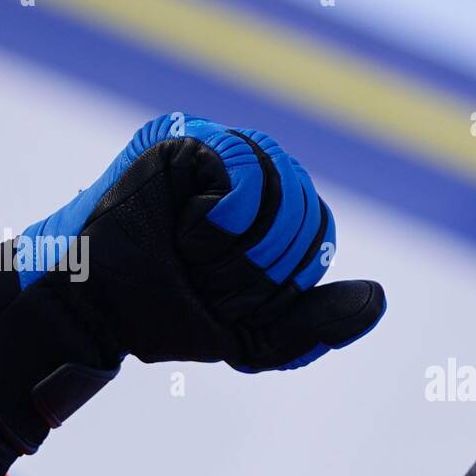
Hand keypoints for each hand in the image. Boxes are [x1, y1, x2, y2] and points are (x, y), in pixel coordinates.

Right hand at [0, 114, 385, 452]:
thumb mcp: (257, 337)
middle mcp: (246, 174)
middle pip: (304, 217)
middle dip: (258, 271)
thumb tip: (377, 299)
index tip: (227, 296)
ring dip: (238, 251)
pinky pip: (247, 178)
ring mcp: (216, 151)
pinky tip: (185, 231)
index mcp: (267, 213)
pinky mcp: (187, 138)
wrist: (98, 310)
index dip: (284, 277)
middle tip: (201, 277)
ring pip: (281, 196)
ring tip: (189, 255)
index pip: (316, 235)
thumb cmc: (166, 319)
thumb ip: (316, 321)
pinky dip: (224, 224)